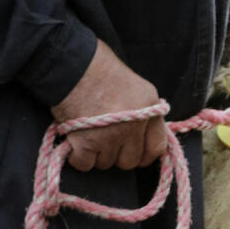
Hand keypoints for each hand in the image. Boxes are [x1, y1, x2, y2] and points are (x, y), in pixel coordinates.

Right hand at [51, 40, 166, 172]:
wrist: (72, 64)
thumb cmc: (100, 68)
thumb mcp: (135, 86)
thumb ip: (142, 112)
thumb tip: (142, 134)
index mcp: (150, 108)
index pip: (157, 147)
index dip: (145, 155)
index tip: (135, 154)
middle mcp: (135, 125)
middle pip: (130, 161)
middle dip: (117, 154)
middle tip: (104, 140)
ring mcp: (112, 136)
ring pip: (107, 163)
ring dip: (96, 154)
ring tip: (88, 133)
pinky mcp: (87, 143)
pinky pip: (85, 164)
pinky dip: (78, 157)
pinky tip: (75, 141)